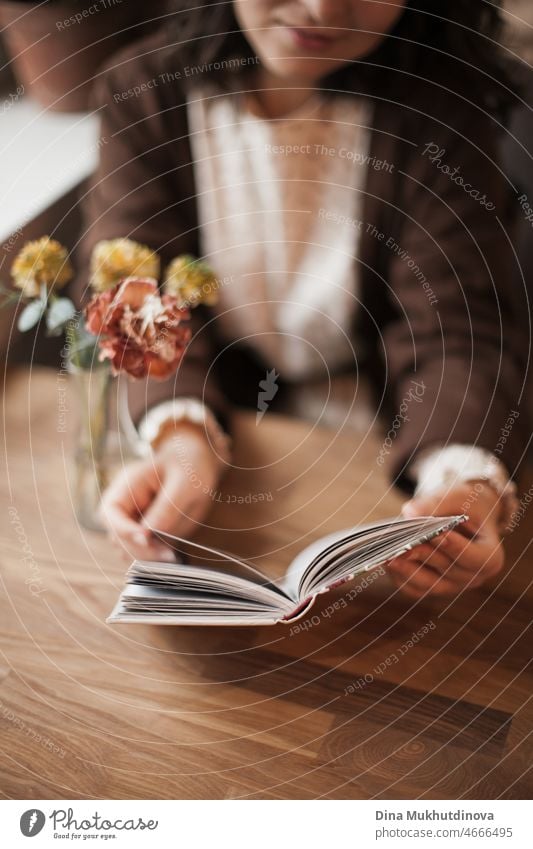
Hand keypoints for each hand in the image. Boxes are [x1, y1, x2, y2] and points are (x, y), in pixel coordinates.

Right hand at [100, 422, 223, 560]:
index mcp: (126, 486)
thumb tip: (148, 534)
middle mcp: (124, 507)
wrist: (198, 464)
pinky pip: (145, 553)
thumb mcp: (184, 483)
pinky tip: (175, 556)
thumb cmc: (189, 465)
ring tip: (173, 556)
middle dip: (141, 549)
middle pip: (117, 538)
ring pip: (129, 550)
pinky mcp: (147, 535)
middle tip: (168, 556)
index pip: (110, 513)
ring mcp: (134, 522)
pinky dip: (157, 558)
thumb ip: (167, 507)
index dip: (124, 530)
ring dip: (148, 557)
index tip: (146, 538)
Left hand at [387, 482, 504, 598]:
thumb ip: (436, 503)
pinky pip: (414, 588)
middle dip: (424, 554)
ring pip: (428, 584)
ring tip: (387, 555)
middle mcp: (473, 577)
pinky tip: (385, 560)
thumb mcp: (456, 497)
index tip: (437, 535)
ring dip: (407, 570)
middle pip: (448, 570)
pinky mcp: (433, 587)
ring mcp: (453, 586)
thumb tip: (410, 514)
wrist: (460, 515)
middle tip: (402, 543)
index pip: (475, 558)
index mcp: (490, 556)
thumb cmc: (462, 504)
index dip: (456, 548)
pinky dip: (399, 576)